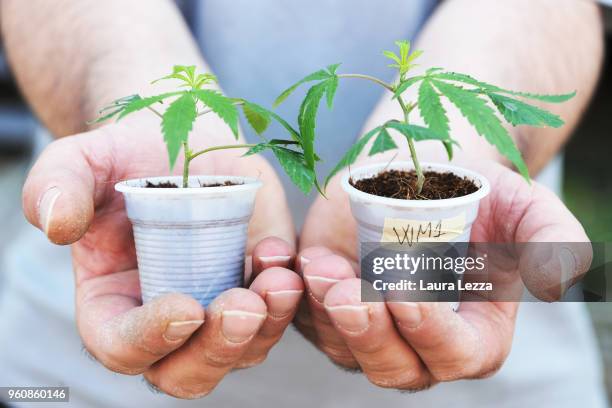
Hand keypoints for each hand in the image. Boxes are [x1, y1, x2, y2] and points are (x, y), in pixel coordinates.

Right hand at [22, 118, 302, 398]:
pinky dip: (287, 297)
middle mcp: (166, 319)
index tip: (185, 306)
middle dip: (218, 348)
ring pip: (244, 349)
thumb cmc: (125, 153)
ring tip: (280, 282)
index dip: (151, 340)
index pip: (123, 348)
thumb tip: (57, 225)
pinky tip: (285, 259)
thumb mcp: (80, 161)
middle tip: (242, 306)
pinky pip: (277, 312)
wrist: (182, 136)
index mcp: (112, 304)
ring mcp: (216, 304)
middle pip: (189, 371)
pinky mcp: (256, 284)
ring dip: (266, 326)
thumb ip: (55, 187)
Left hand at [295, 159, 588, 389]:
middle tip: (350, 293)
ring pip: (343, 347)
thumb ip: (551, 238)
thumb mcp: (523, 205)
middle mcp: (418, 342)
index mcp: (472, 334)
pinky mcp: (331, 305)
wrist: (420, 171)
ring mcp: (370, 327)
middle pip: (393, 368)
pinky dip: (299, 297)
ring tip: (319, 268)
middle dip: (369, 334)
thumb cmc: (477, 192)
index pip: (455, 356)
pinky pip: (309, 319)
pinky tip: (298, 260)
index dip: (431, 332)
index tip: (407, 291)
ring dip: (327, 315)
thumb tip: (557, 280)